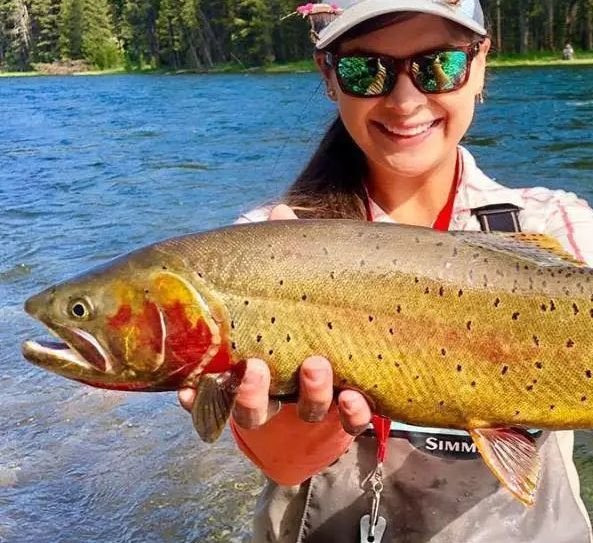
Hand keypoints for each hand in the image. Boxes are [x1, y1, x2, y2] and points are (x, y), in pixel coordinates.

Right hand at [178, 204, 371, 435]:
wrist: (367, 323)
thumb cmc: (312, 296)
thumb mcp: (296, 273)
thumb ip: (284, 249)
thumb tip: (280, 210)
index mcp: (256, 362)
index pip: (217, 388)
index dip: (198, 396)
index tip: (185, 389)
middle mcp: (284, 388)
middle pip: (256, 410)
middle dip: (253, 395)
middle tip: (256, 368)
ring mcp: (318, 397)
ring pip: (306, 413)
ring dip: (308, 395)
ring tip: (316, 365)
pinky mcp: (354, 403)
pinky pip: (351, 421)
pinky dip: (351, 415)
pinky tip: (354, 398)